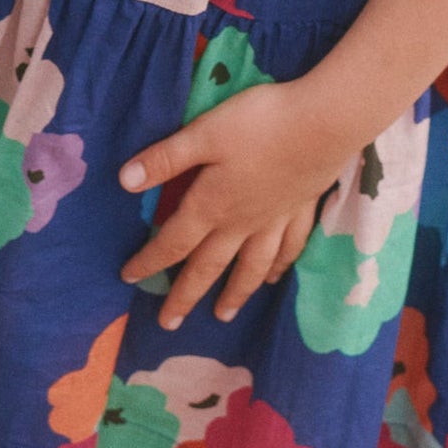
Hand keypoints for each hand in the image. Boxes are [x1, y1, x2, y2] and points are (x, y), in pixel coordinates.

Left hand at [119, 79, 360, 330]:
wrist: (324, 123)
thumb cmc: (260, 123)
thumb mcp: (204, 133)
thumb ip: (166, 159)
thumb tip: (123, 183)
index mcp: (212, 205)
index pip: (174, 241)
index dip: (149, 260)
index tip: (129, 277)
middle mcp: (242, 222)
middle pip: (209, 265)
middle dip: (186, 295)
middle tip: (169, 324)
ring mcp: (275, 220)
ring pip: (250, 266)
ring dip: (234, 293)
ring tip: (223, 316)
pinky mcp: (301, 209)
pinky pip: (289, 248)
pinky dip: (279, 267)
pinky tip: (275, 277)